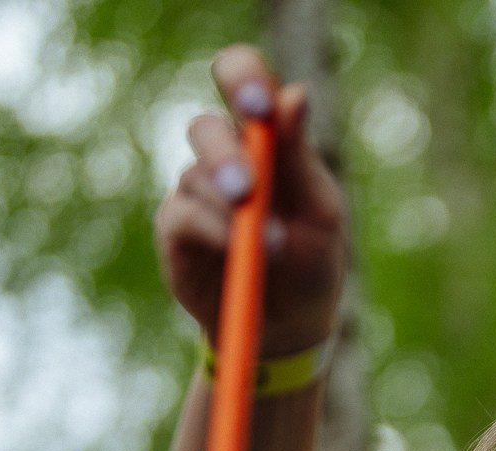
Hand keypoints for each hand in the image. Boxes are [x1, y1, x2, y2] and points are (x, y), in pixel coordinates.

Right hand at [155, 45, 347, 357]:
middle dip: (226, 155)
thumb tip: (294, 93)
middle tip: (248, 189)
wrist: (289, 327)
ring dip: (231, 208)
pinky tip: (240, 252)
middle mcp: (224, 155)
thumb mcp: (319, 211)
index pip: (242, 80)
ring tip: (271, 244)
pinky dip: (214, 231)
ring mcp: (195, 189)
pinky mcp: (176, 227)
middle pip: (206, 127)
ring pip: (196, 174)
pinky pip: (186, 216)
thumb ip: (299, 157)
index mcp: (265, 138)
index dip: (242, 77)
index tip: (257, 103)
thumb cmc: (312, 261)